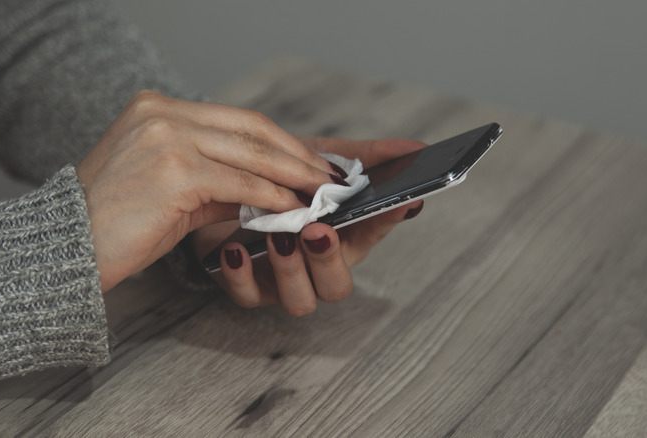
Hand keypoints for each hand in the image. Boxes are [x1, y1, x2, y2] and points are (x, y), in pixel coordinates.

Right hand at [76, 91, 342, 291]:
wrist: (66, 249)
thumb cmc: (116, 223)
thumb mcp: (171, 189)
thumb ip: (217, 181)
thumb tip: (268, 191)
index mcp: (157, 108)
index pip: (237, 119)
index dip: (280, 141)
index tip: (310, 160)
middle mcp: (162, 113)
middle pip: (251, 129)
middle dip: (296, 155)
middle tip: (329, 176)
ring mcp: (167, 138)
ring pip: (251, 154)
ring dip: (293, 175)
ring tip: (321, 193)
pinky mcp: (175, 171)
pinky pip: (239, 184)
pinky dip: (271, 197)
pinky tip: (292, 208)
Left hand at [193, 136, 426, 315]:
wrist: (228, 184)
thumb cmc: (281, 178)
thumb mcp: (322, 159)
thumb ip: (369, 156)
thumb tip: (418, 147)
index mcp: (344, 237)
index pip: (374, 233)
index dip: (387, 220)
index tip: (400, 199)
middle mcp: (318, 266)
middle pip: (337, 285)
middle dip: (328, 260)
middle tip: (317, 230)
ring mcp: (284, 281)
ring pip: (300, 300)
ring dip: (290, 271)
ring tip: (276, 238)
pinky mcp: (247, 286)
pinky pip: (248, 296)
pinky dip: (241, 276)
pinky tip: (234, 249)